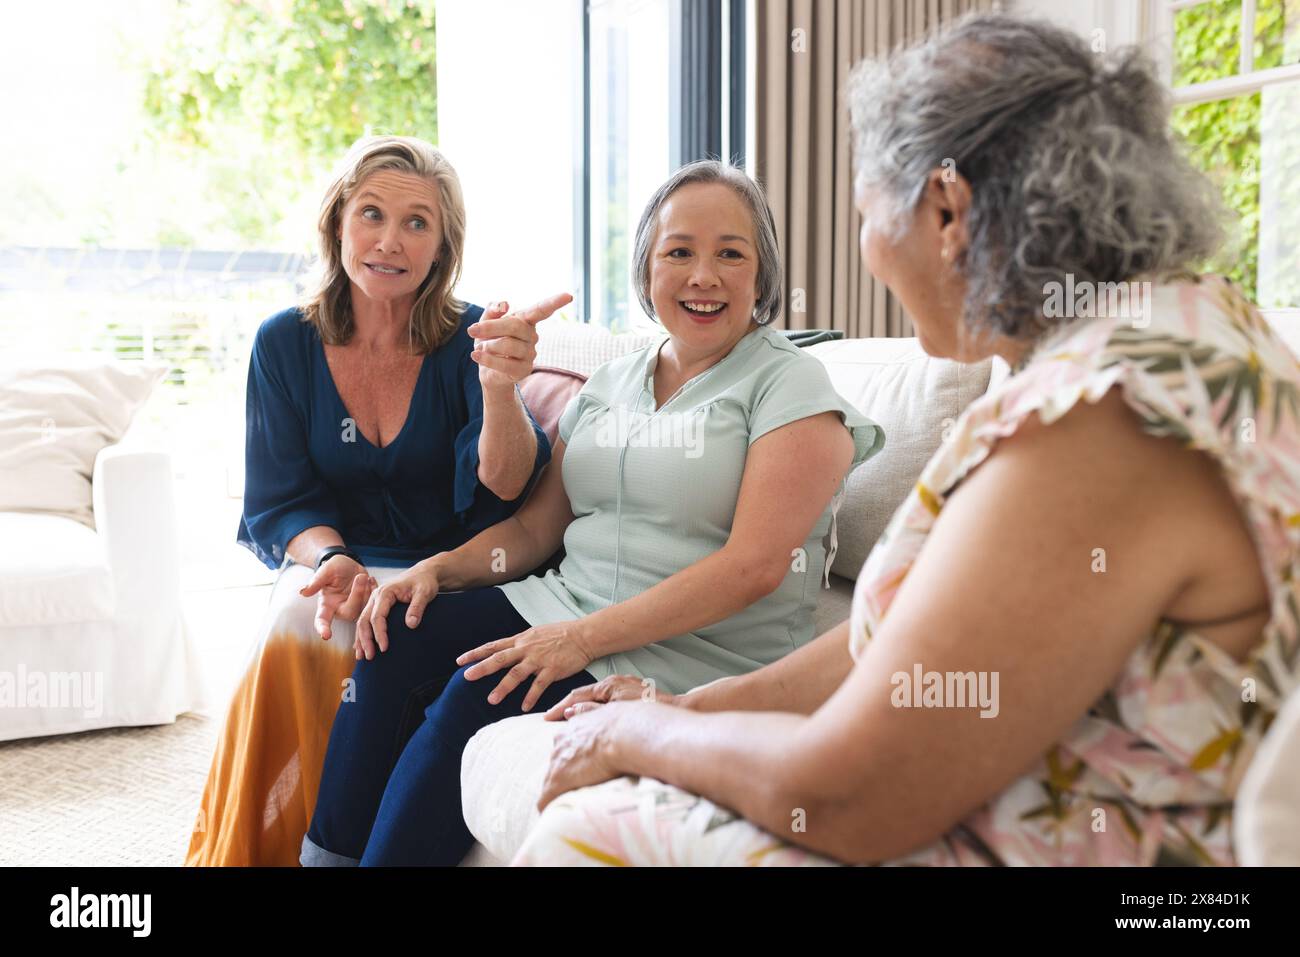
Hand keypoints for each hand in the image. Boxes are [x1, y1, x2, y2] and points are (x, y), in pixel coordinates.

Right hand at [299, 554, 370, 640]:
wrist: (349, 564)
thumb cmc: (334, 568)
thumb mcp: (326, 570)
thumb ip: (317, 581)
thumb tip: (303, 592)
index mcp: (326, 604)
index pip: (322, 619)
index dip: (323, 628)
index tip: (326, 635)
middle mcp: (340, 609)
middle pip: (350, 612)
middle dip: (357, 594)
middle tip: (360, 577)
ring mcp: (354, 608)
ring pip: (364, 608)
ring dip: (366, 590)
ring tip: (363, 576)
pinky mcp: (366, 604)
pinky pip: (374, 603)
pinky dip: (374, 589)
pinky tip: (370, 579)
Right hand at [354, 558, 441, 659]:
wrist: (423, 574)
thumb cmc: (424, 582)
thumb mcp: (425, 592)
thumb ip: (417, 607)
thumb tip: (411, 625)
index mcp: (385, 592)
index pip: (377, 616)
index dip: (379, 634)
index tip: (384, 648)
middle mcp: (376, 596)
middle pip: (365, 620)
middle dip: (365, 640)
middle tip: (370, 657)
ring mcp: (375, 601)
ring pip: (362, 621)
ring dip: (360, 639)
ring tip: (362, 657)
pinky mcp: (377, 606)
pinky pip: (366, 620)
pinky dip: (362, 634)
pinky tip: (361, 647)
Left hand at [456, 619, 594, 711]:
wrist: (584, 635)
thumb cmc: (560, 634)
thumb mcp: (536, 634)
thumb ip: (520, 643)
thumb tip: (507, 650)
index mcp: (521, 640)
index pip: (493, 646)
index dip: (476, 653)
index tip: (460, 661)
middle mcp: (526, 649)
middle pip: (500, 658)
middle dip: (482, 668)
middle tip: (467, 677)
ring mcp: (539, 659)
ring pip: (516, 674)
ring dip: (503, 687)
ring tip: (491, 699)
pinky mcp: (552, 669)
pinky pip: (539, 684)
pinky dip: (531, 696)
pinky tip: (523, 707)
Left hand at [468, 292, 572, 391]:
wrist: (488, 371)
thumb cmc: (489, 342)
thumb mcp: (486, 323)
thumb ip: (492, 311)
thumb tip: (504, 304)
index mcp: (526, 320)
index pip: (542, 310)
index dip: (554, 302)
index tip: (568, 296)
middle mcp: (532, 336)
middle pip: (515, 326)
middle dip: (490, 327)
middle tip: (471, 330)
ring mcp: (530, 354)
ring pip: (508, 345)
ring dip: (487, 345)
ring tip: (479, 348)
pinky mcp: (524, 370)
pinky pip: (505, 363)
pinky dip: (487, 359)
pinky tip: (476, 355)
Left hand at [537, 703, 627, 811]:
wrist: (626, 733)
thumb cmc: (630, 724)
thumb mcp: (613, 713)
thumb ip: (601, 715)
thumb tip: (605, 711)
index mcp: (576, 726)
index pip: (568, 744)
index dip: (577, 758)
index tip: (586, 767)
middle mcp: (562, 741)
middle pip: (557, 762)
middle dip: (567, 774)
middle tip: (582, 786)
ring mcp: (558, 761)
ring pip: (551, 780)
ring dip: (560, 791)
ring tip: (571, 803)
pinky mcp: (557, 780)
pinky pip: (546, 799)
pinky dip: (550, 807)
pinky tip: (557, 815)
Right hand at [543, 674, 677, 721]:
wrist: (678, 709)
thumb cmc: (650, 711)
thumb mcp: (616, 712)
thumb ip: (592, 712)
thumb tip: (572, 713)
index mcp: (608, 685)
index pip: (577, 696)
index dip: (560, 707)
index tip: (547, 717)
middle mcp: (613, 683)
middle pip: (583, 695)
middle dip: (567, 706)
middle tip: (551, 718)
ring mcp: (622, 687)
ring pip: (594, 698)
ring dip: (580, 708)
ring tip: (566, 720)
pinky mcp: (630, 694)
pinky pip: (604, 700)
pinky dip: (593, 709)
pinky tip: (591, 718)